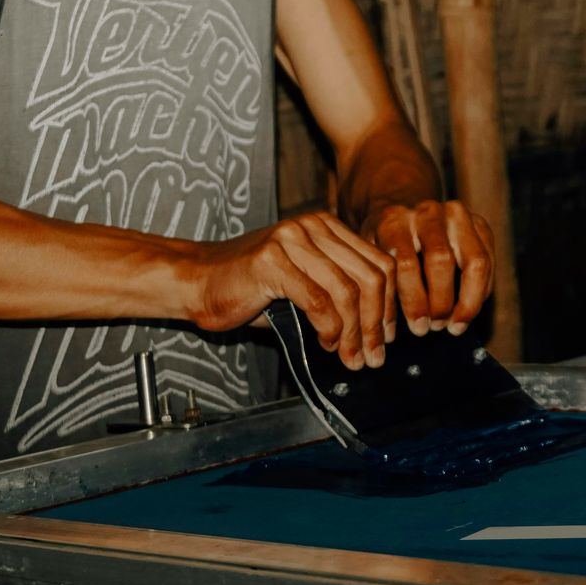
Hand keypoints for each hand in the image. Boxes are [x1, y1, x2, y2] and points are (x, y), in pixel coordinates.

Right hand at [192, 212, 394, 369]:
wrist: (195, 281)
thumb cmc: (247, 287)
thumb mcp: (304, 285)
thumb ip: (338, 296)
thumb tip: (376, 331)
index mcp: (326, 227)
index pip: (379, 264)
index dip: (390, 305)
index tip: (387, 337)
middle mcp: (312, 226)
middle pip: (370, 278)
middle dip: (376, 324)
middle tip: (374, 357)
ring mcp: (291, 240)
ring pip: (346, 292)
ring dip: (354, 333)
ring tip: (351, 357)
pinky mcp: (271, 261)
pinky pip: (317, 301)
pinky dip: (329, 328)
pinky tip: (325, 342)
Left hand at [361, 200, 494, 337]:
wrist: (402, 212)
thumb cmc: (384, 248)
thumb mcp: (372, 262)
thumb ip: (380, 291)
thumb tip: (386, 335)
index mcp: (393, 220)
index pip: (407, 264)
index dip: (415, 302)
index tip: (419, 328)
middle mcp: (427, 212)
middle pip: (442, 260)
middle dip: (441, 302)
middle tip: (436, 327)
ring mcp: (457, 214)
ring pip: (475, 261)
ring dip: (468, 301)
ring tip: (456, 325)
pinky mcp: (479, 223)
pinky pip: (489, 261)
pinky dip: (481, 291)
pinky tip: (468, 310)